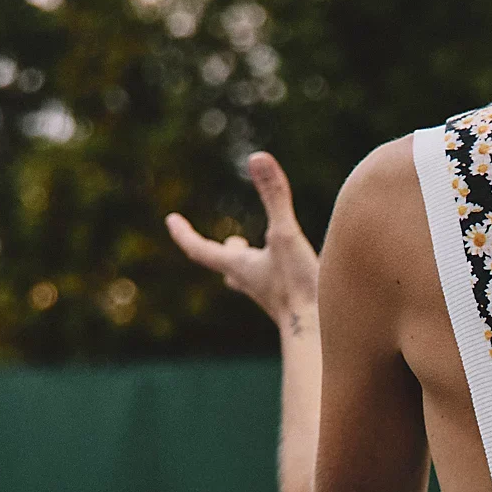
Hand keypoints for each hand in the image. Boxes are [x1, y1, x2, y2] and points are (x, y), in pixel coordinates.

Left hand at [166, 153, 319, 336]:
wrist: (321, 334)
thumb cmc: (299, 287)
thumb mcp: (286, 235)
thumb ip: (275, 196)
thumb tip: (258, 157)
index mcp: (240, 266)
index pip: (200, 249)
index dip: (184, 233)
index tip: (171, 219)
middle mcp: (251, 281)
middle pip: (226, 265)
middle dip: (221, 250)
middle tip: (224, 240)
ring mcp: (270, 295)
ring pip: (250, 277)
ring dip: (247, 262)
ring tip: (249, 251)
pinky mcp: (290, 303)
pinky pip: (275, 284)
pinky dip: (274, 271)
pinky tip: (288, 270)